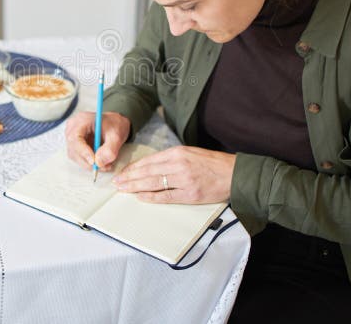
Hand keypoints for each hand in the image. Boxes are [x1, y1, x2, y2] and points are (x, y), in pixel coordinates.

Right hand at [65, 111, 130, 171]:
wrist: (114, 125)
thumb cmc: (114, 125)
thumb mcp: (116, 135)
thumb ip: (110, 149)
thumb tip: (99, 162)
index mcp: (81, 120)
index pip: (75, 138)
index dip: (83, 151)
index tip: (94, 162)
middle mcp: (73, 128)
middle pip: (73, 149)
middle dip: (88, 161)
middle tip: (103, 166)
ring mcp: (72, 137)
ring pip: (75, 156)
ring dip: (89, 164)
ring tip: (105, 164)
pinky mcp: (75, 146)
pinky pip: (79, 158)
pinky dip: (89, 163)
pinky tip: (100, 161)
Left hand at [112, 145, 234, 203]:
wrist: (233, 173)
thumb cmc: (212, 163)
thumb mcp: (190, 153)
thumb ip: (171, 158)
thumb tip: (150, 166)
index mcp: (178, 152)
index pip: (149, 160)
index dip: (133, 167)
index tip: (123, 172)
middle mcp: (179, 164)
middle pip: (148, 172)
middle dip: (129, 177)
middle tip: (116, 182)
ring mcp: (184, 180)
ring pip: (153, 183)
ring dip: (135, 187)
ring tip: (123, 189)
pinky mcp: (190, 194)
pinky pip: (166, 197)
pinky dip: (151, 197)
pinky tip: (140, 197)